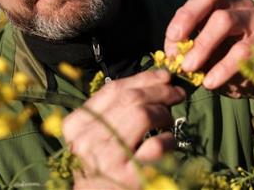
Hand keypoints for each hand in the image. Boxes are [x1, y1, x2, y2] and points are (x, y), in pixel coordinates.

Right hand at [62, 69, 185, 188]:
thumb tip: (155, 81)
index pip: (113, 90)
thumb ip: (115, 110)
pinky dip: (169, 139)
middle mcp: (88, 139)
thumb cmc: (99, 167)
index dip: (143, 78)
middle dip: (160, 91)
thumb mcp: (95, 135)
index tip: (163, 76)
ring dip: (164, 113)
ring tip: (168, 119)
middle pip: (131, 99)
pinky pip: (157, 144)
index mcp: (76, 125)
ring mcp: (108, 158)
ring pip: (144, 115)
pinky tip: (168, 142)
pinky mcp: (129, 176)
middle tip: (177, 92)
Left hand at [164, 0, 253, 119]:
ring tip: (190, 69)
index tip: (171, 44)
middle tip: (177, 55)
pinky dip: (224, 67)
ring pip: (226, 21)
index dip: (184, 17)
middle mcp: (243, 6)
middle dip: (189, 25)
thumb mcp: (210, 61)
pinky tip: (211, 82)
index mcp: (226, 4)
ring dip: (203, 46)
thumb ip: (192, 54)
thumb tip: (170, 56)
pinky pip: (245, 50)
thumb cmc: (237, 68)